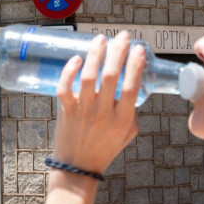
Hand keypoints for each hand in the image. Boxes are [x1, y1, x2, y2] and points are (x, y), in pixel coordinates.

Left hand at [52, 32, 146, 174]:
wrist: (79, 166)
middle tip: (122, 37)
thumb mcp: (128, 133)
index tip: (138, 49)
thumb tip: (132, 84)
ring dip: (95, 55)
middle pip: (111, 76)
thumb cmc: (105, 147)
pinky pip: (65, 88)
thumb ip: (131, 111)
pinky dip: (69, 72)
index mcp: (123, 119)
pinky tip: (76, 58)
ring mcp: (84, 112)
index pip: (132, 86)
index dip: (136, 65)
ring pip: (88, 77)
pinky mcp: (67, 111)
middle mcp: (104, 114)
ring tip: (100, 40)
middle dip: (118, 52)